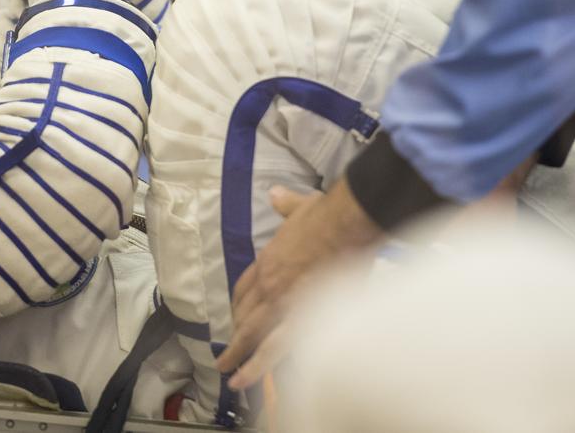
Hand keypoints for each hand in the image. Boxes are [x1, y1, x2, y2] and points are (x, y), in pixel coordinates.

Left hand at [217, 180, 381, 388]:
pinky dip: (257, 367)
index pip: (245, 288)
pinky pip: (273, 349)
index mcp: (268, 261)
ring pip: (251, 335)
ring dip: (238, 355)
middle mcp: (268, 284)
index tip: (237, 315)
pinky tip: (244, 380)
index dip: (239, 304)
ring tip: (228, 374)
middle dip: (236, 334)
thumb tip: (277, 194)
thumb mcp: (300, 206)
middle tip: (229, 351)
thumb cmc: (328, 215)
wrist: (346, 224)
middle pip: (245, 314)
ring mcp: (280, 302)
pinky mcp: (299, 317)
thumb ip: (286, 205)